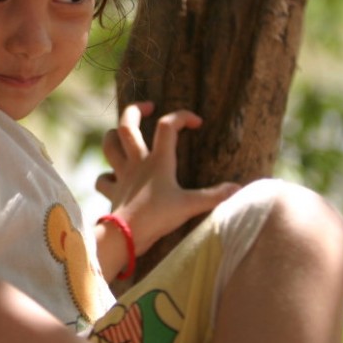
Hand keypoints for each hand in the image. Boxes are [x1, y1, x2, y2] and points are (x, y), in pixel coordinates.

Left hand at [95, 102, 238, 256]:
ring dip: (113, 136)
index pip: (168, 126)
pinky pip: (103, 179)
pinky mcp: (112, 191)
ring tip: (122, 132)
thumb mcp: (190, 205)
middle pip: (127, 126)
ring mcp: (122, 175)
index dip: (182, 116)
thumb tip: (238, 189)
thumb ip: (215, 196)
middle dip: (135, 111)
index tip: (196, 122)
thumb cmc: (157, 217)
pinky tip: (112, 177)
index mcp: (158, 161)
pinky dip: (106, 176)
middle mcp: (137, 163)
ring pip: (109, 146)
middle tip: (148, 107)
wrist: (126, 235)